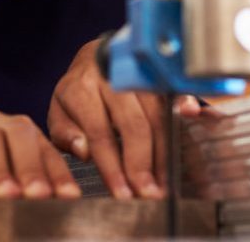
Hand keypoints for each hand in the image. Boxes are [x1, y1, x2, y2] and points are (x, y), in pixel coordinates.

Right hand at [0, 111, 79, 219]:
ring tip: (8, 197)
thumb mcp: (3, 196)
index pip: (44, 147)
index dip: (59, 172)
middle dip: (32, 166)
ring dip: (0, 170)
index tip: (70, 197)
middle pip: (19, 133)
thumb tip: (53, 219)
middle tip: (40, 196)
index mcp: (18, 131)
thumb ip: (25, 200)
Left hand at [47, 38, 199, 199]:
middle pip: (133, 125)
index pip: (99, 133)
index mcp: (81, 89)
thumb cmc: (77, 94)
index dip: (112, 166)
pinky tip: (190, 127)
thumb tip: (84, 151)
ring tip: (165, 182)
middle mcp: (112, 79)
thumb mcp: (59, 112)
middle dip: (142, 164)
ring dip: (164, 152)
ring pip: (157, 114)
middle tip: (149, 194)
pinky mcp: (157, 74)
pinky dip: (184, 108)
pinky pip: (174, 94)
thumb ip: (66, 133)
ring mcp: (137, 74)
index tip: (121, 194)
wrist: (96, 56)